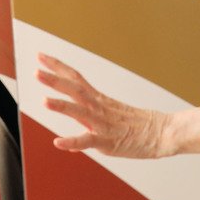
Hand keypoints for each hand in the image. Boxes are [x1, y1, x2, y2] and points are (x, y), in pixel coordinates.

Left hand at [37, 54, 171, 158]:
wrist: (162, 133)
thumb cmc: (139, 126)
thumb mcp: (111, 117)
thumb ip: (89, 121)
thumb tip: (72, 132)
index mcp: (99, 100)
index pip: (76, 78)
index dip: (58, 67)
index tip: (42, 58)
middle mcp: (99, 108)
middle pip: (75, 89)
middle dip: (55, 80)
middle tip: (37, 71)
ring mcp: (103, 124)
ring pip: (80, 112)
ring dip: (62, 106)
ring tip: (45, 101)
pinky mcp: (108, 141)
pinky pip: (88, 141)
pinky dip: (73, 141)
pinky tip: (59, 142)